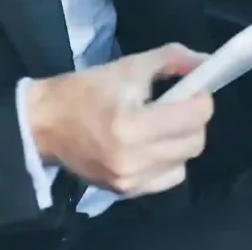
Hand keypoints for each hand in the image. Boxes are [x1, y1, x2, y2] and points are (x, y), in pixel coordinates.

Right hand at [25, 43, 213, 195]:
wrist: (45, 124)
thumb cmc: (86, 90)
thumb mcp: (129, 66)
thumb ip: (172, 59)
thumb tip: (206, 63)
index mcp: (131, 124)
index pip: (194, 116)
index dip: (201, 98)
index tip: (193, 88)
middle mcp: (133, 158)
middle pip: (194, 142)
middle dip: (194, 120)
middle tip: (179, 104)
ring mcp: (130, 180)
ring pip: (184, 162)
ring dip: (182, 141)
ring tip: (162, 125)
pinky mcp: (125, 191)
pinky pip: (167, 178)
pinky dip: (169, 160)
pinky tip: (152, 145)